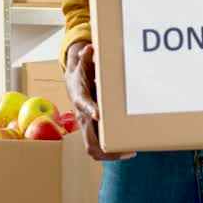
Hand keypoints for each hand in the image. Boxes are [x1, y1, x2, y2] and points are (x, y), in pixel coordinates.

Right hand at [65, 42, 134, 161]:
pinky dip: (111, 153)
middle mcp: (83, 117)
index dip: (90, 110)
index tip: (99, 114)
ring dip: (110, 155)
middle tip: (125, 149)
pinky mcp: (92, 131)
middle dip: (106, 148)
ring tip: (129, 152)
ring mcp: (87, 127)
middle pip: (89, 140)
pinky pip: (98, 148)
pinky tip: (127, 151)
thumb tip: (88, 48)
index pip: (84, 106)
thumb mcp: (82, 65)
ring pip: (93, 149)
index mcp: (80, 100)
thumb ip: (85, 57)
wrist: (73, 86)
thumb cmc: (80, 76)